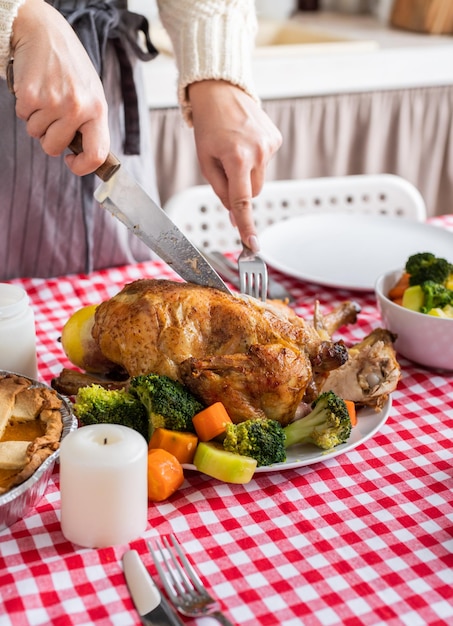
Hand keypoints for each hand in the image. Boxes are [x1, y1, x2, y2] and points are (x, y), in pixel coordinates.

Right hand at [10, 0, 109, 174]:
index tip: (71, 160)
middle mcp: (77, 108)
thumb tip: (87, 156)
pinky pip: (23, 116)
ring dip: (36, 120)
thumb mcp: (92, 94)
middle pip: (54, 147)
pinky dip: (25, 107)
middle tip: (52, 118)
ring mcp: (53, 102)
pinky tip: (35, 89)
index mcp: (98, 110)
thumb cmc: (71, 68)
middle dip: (49, 138)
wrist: (45, 33)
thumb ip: (90, 124)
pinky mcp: (30, 95)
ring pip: (35, 133)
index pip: (97, 154)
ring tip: (46, 97)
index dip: (82, 166)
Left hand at [188, 80, 281, 250]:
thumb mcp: (206, 161)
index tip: (252, 244)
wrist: (222, 91)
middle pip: (252, 193)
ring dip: (247, 173)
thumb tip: (234, 217)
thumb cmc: (209, 127)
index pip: (242, 201)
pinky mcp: (276, 139)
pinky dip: (255, 159)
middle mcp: (258, 152)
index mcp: (236, 158)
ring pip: (259, 179)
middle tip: (226, 168)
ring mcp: (270, 145)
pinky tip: (245, 140)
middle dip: (240, 190)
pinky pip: (265, 163)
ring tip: (234, 148)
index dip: (246, 225)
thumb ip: (221, 191)